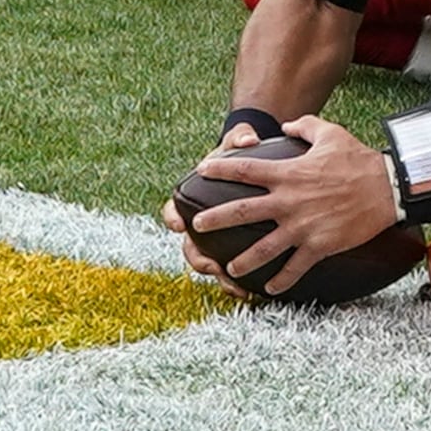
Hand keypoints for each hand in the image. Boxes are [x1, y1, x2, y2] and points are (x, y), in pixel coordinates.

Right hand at [162, 122, 268, 298]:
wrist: (257, 162)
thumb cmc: (243, 153)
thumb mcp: (240, 141)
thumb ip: (241, 138)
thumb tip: (249, 140)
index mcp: (195, 197)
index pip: (173, 209)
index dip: (172, 218)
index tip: (177, 225)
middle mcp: (202, 221)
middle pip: (190, 246)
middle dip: (198, 259)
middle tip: (211, 266)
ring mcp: (218, 237)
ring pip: (210, 264)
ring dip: (221, 278)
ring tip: (237, 288)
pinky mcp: (236, 246)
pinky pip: (232, 269)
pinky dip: (239, 281)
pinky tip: (252, 292)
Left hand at [184, 115, 396, 295]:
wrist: (387, 187)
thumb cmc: (359, 159)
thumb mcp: (331, 133)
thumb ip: (304, 126)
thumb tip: (287, 125)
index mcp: (289, 174)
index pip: (246, 170)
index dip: (220, 169)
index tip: (202, 170)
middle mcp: (289, 201)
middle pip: (243, 211)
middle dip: (215, 219)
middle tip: (196, 227)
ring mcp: (303, 226)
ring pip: (264, 248)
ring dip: (243, 260)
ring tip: (228, 269)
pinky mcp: (319, 244)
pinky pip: (295, 267)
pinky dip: (282, 280)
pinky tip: (270, 288)